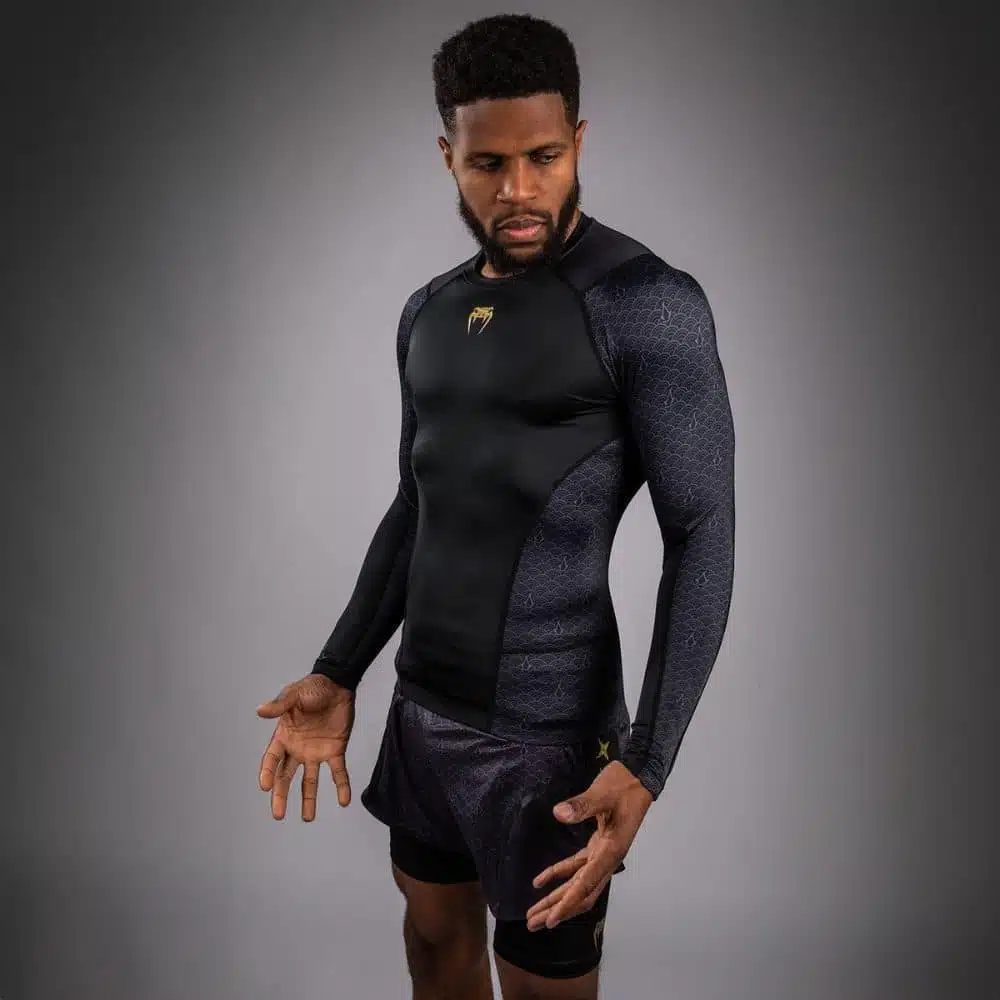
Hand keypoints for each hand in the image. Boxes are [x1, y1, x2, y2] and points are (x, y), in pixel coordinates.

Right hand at [256, 674, 354, 821]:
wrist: (338, 684)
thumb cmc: (312, 688)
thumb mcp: (294, 695)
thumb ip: (279, 705)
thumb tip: (260, 710)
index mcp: (284, 736)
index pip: (272, 759)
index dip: (267, 773)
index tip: (265, 787)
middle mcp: (297, 749)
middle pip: (286, 776)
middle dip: (281, 796)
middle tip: (278, 815)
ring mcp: (316, 752)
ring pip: (310, 780)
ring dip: (309, 799)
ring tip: (308, 818)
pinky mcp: (335, 751)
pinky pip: (338, 772)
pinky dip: (341, 786)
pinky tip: (344, 801)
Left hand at [526, 760, 652, 930]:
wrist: (638, 777)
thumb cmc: (624, 785)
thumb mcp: (602, 792)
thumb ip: (582, 804)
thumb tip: (559, 814)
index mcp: (612, 851)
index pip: (586, 884)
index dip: (568, 903)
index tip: (552, 920)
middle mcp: (607, 858)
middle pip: (580, 893)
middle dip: (557, 910)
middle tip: (533, 924)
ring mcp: (602, 853)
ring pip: (577, 884)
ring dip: (556, 898)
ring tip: (534, 913)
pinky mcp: (597, 844)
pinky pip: (575, 866)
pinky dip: (558, 874)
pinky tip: (539, 881)